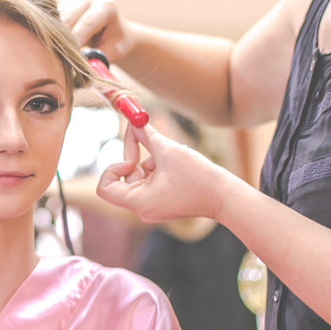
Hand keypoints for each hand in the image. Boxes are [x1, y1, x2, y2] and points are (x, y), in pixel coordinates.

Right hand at [58, 0, 136, 59]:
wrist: (114, 32)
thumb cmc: (114, 44)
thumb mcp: (112, 53)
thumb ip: (99, 59)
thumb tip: (83, 70)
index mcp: (106, 6)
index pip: (87, 22)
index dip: (76, 38)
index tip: (68, 55)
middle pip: (70, 16)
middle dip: (62, 37)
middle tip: (58, 55)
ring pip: (58, 14)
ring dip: (55, 33)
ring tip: (57, 50)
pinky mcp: (63, 2)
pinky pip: (52, 15)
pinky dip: (51, 29)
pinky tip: (53, 41)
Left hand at [96, 122, 233, 223]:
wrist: (225, 196)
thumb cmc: (197, 177)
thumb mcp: (167, 150)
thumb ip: (145, 135)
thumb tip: (131, 120)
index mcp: (138, 202)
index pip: (105, 188)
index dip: (112, 168)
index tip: (130, 158)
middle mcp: (142, 208)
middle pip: (124, 177)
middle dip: (135, 154)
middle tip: (140, 130)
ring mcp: (153, 206)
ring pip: (140, 176)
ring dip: (151, 160)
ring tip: (172, 157)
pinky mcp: (163, 201)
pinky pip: (151, 180)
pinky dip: (159, 167)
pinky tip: (179, 164)